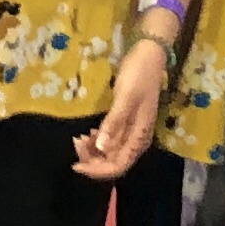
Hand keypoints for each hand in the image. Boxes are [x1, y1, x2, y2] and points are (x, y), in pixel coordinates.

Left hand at [74, 34, 169, 179]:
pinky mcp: (126, 123)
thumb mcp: (125, 98)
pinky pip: (110, 140)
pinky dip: (97, 140)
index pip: (118, 166)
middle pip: (113, 162)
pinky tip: (87, 133)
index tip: (76, 165)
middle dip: (92, 159)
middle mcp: (137, 139)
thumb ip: (114, 123)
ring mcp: (132, 131)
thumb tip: (100, 148)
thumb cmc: (138, 76)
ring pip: (110, 152)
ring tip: (78, 138)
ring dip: (93, 150)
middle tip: (75, 143)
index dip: (96, 170)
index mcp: (140, 137)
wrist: (148, 55)